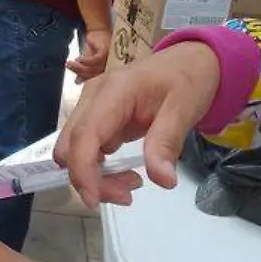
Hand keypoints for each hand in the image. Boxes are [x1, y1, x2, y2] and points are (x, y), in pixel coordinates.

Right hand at [54, 43, 219, 206]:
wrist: (189, 60)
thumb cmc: (187, 79)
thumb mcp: (184, 110)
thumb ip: (166, 144)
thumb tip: (162, 181)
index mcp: (113, 91)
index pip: (84, 135)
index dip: (82, 171)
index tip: (95, 201)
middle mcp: (93, 97)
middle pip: (71, 146)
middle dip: (90, 178)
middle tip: (129, 193)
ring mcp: (91, 106)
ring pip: (73, 150)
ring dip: (93, 175)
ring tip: (132, 183)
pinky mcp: (96, 117)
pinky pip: (85, 148)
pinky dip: (98, 167)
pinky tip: (124, 172)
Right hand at [66, 28, 110, 83]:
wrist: (98, 31)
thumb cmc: (94, 46)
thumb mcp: (87, 59)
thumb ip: (84, 70)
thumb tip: (77, 82)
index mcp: (106, 71)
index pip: (96, 80)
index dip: (86, 80)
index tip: (76, 81)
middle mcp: (110, 66)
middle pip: (95, 75)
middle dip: (81, 73)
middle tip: (69, 68)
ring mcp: (109, 59)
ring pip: (94, 68)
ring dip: (80, 67)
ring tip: (70, 63)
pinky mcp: (106, 51)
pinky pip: (96, 59)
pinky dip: (86, 61)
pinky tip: (78, 59)